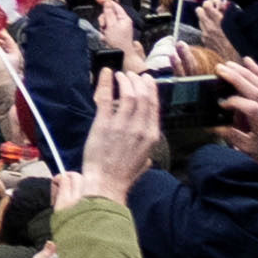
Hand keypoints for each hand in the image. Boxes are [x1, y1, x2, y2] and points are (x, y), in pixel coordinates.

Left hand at [76, 69, 161, 199]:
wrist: (106, 183)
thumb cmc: (123, 176)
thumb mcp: (143, 163)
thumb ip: (147, 154)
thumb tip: (147, 156)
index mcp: (151, 137)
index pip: (154, 106)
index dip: (151, 90)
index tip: (147, 80)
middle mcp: (139, 128)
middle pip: (143, 96)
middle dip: (139, 82)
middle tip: (132, 74)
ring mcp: (122, 125)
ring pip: (128, 94)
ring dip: (125, 81)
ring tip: (120, 75)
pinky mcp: (103, 124)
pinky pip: (106, 98)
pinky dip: (107, 82)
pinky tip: (107, 74)